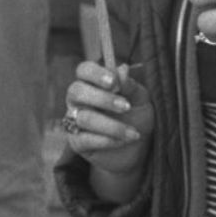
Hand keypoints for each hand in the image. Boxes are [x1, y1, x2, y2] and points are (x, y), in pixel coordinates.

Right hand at [65, 61, 153, 179]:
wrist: (138, 147)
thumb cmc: (137, 115)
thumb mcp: (140, 99)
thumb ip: (130, 85)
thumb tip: (122, 69)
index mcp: (94, 83)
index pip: (84, 70)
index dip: (95, 73)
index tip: (113, 81)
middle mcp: (79, 100)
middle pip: (76, 91)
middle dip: (102, 98)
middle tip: (126, 107)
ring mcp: (74, 120)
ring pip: (84, 118)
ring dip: (113, 126)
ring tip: (134, 132)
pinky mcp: (76, 142)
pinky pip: (85, 139)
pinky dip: (108, 140)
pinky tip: (125, 140)